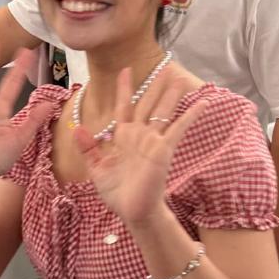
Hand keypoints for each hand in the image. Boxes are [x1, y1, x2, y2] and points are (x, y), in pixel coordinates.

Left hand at [74, 67, 206, 227]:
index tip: (125, 70)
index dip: (125, 88)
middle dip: (155, 85)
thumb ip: (88, 148)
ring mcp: (153, 140)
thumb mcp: (97, 168)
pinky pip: (178, 128)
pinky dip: (190, 115)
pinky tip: (202, 103)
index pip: (125, 106)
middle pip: (148, 103)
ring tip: (180, 78)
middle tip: (165, 67)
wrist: (133, 211)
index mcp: (124, 136)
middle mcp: (140, 134)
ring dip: (171, 94)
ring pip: (163, 111)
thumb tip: (76, 128)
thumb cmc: (118, 192)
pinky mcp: (164, 149)